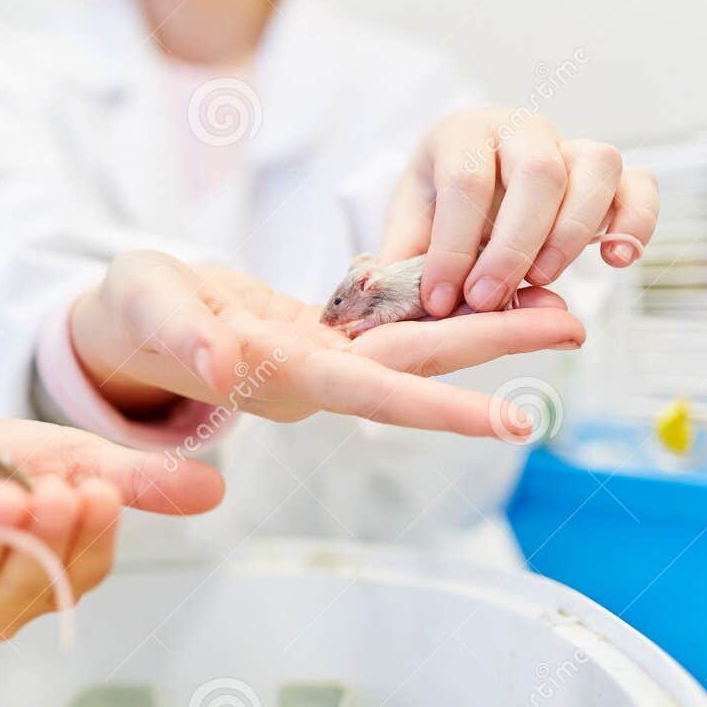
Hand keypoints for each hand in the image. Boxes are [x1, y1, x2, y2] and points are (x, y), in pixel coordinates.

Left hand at [0, 419, 222, 639]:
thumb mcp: (67, 460)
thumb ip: (131, 477)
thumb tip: (215, 491)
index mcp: (49, 585)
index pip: (82, 573)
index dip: (91, 535)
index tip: (100, 488)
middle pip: (28, 583)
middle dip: (44, 538)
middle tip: (58, 490)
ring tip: (2, 487)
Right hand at [69, 252, 583, 436]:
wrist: (135, 320)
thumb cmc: (133, 313)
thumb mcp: (144, 309)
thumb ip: (180, 335)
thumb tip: (216, 366)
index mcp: (277, 375)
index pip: (371, 395)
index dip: (441, 409)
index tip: (512, 420)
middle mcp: (316, 376)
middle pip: (418, 368)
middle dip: (494, 348)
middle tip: (574, 326)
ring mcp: (327, 358)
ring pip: (418, 345)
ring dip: (488, 327)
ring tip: (558, 304)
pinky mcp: (328, 336)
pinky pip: (400, 323)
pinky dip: (449, 306)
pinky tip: (495, 287)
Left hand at [378, 109, 657, 315]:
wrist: (465, 182)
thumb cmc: (435, 208)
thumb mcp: (407, 229)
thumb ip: (409, 266)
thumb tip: (424, 311)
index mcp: (463, 134)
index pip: (466, 181)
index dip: (454, 247)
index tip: (441, 300)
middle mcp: (522, 129)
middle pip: (538, 172)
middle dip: (514, 246)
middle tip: (488, 299)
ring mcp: (571, 144)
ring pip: (597, 166)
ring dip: (572, 233)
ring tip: (541, 281)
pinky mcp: (609, 173)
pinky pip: (640, 183)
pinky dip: (638, 221)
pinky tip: (616, 260)